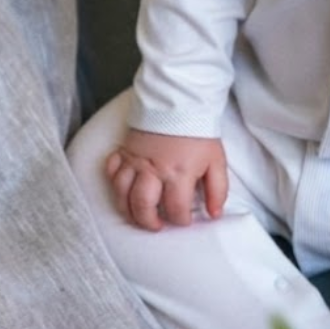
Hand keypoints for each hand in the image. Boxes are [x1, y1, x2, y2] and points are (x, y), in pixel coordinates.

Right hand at [105, 129, 227, 230]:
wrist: (180, 102)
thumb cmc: (198, 132)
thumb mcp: (217, 161)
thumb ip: (218, 189)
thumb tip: (215, 214)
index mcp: (179, 173)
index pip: (176, 209)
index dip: (181, 221)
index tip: (185, 220)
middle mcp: (154, 170)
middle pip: (143, 206)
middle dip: (149, 222)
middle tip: (157, 225)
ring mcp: (135, 161)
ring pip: (122, 194)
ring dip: (128, 210)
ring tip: (138, 216)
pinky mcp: (124, 151)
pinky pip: (111, 171)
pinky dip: (113, 182)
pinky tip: (122, 189)